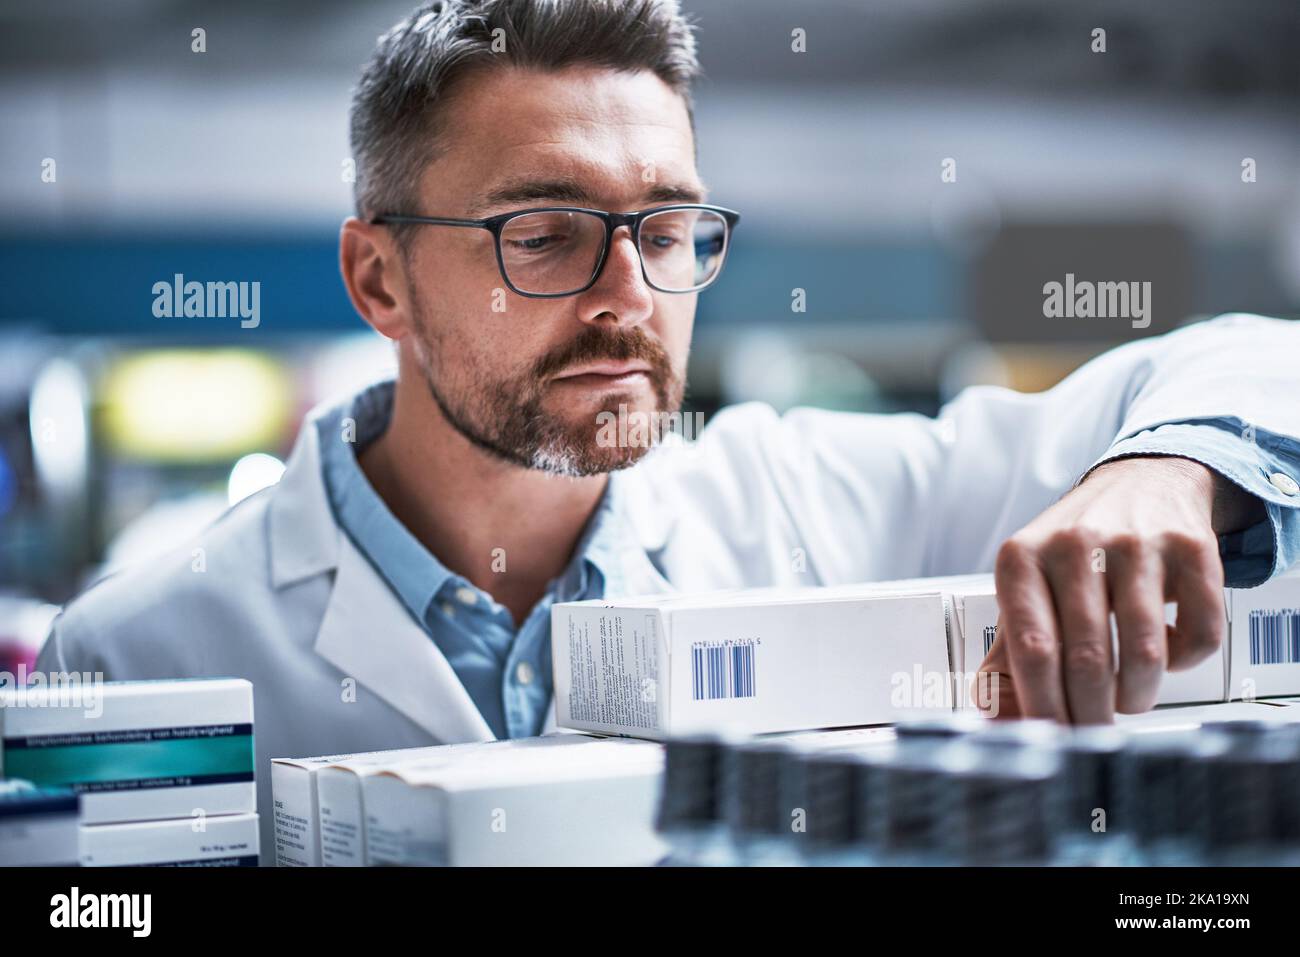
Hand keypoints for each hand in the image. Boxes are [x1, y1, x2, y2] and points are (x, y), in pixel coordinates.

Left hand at [975, 456, 1249, 723]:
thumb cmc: (1072, 551)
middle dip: (1091, 713)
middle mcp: (1075, 544)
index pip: (1032, 648)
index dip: (1043, 704)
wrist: (1140, 482)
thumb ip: (1007, 655)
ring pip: (1145, 652)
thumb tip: (995, 719)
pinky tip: (1166, 649)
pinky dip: (1184, 661)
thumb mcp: (1027, 588)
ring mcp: (1137, 543)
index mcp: (1021, 558)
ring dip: (1137, 694)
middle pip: (1087, 658)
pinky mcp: (1192, 548)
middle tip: (1093, 733)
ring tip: (1128, 697)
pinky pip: (1200, 635)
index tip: (1053, 737)